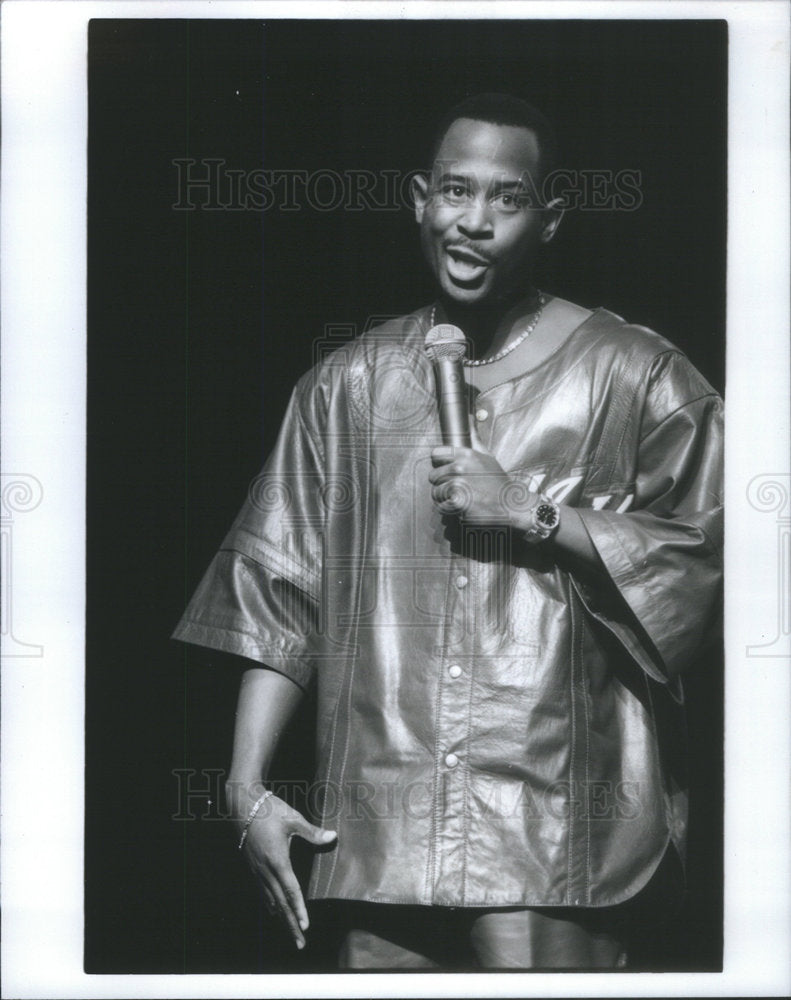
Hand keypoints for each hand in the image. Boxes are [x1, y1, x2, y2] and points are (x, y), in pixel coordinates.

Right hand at [236, 793, 336, 949]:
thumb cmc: (269, 810)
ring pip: (270, 900)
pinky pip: (262, 892)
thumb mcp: (293, 819)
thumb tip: (332, 837)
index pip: (290, 890)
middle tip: (300, 943)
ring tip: (291, 933)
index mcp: (277, 860)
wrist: (243, 805)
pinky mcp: (252, 867)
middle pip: (280, 903)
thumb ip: (312, 832)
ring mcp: (257, 870)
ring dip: (281, 918)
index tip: (305, 926)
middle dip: (290, 924)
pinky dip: (270, 905)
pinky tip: (274, 912)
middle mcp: (266, 870)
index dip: (298, 909)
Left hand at [429, 428, 516, 525]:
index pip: (436, 454)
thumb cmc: (497, 483)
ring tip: (460, 497)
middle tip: (457, 488)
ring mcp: (458, 484)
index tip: (446, 470)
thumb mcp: (488, 456)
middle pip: (433, 476)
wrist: (509, 505)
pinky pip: (441, 506)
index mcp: (466, 454)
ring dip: (444, 498)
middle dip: (442, 483)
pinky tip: (461, 507)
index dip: (439, 463)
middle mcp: (460, 467)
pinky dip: (449, 509)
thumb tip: (469, 416)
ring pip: (436, 492)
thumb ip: (474, 439)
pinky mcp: (457, 502)